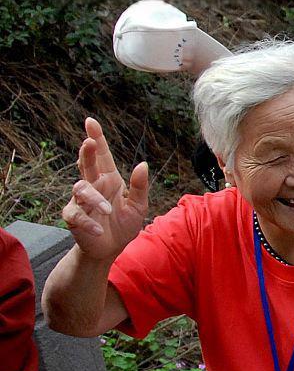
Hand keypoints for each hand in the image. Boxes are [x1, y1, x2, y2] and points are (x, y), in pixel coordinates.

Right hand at [63, 117, 149, 261]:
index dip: (97, 139)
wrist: (110, 249)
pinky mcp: (74, 218)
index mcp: (109, 180)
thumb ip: (140, 186)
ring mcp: (81, 201)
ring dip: (94, 198)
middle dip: (86, 153)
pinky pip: (76, 214)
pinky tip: (99, 230)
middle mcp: (94, 186)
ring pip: (80, 189)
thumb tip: (143, 164)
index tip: (91, 121)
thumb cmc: (123, 224)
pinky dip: (88, 222)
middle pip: (86, 165)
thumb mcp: (138, 206)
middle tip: (88, 143)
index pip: (102, 156)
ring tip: (108, 211)